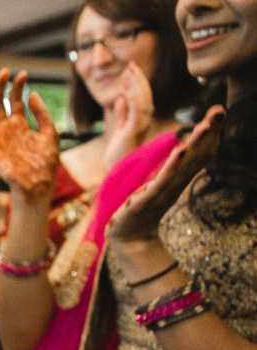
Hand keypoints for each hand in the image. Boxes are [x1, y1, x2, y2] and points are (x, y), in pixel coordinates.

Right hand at [0, 70, 58, 200]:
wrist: (37, 184)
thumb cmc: (45, 162)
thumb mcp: (49, 133)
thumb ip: (41, 114)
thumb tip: (32, 95)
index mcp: (20, 126)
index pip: (15, 101)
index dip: (18, 87)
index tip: (23, 74)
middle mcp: (6, 129)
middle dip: (1, 87)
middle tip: (4, 71)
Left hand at [101, 62, 155, 168]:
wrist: (116, 170)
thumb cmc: (119, 152)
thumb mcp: (120, 129)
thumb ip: (122, 115)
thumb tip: (120, 99)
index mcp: (143, 119)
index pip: (144, 96)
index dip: (139, 81)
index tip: (131, 68)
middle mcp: (145, 121)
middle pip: (146, 94)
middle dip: (139, 78)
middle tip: (131, 65)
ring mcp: (140, 127)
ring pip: (143, 100)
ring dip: (135, 85)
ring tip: (127, 72)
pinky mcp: (132, 133)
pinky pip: (136, 113)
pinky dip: (132, 100)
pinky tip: (124, 91)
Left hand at [106, 105, 223, 250]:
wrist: (130, 238)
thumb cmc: (142, 209)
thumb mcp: (158, 184)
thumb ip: (169, 170)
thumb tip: (182, 150)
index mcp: (178, 177)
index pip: (198, 152)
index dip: (208, 133)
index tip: (218, 111)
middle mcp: (175, 182)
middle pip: (196, 154)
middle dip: (207, 132)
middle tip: (219, 111)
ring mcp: (163, 190)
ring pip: (183, 164)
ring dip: (194, 145)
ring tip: (205, 126)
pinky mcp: (149, 199)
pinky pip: (163, 180)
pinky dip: (173, 166)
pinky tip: (181, 150)